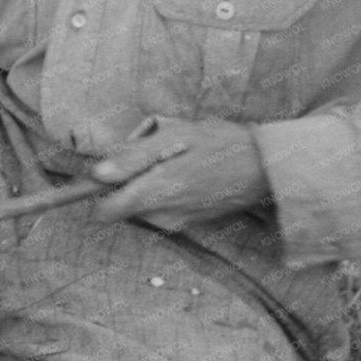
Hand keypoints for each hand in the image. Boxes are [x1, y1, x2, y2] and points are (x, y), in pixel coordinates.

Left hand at [89, 117, 269, 230]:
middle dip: (125, 181)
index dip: (94, 192)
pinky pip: (160, 208)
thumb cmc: (219, 143)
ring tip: (173, 160)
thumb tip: (96, 173)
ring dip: (146, 185)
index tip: (98, 175)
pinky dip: (163, 192)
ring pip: (140, 205)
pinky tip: (185, 173)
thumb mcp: (175, 136)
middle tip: (149, 155)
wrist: (266, 168)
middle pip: (120, 205)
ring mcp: (176, 222)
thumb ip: (133, 157)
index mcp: (154, 192)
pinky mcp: (189, 223)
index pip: (103, 211)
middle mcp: (161, 215)